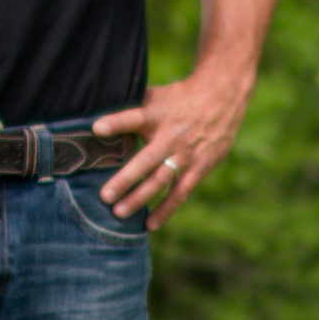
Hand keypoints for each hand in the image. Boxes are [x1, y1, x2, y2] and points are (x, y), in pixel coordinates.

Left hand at [92, 69, 250, 226]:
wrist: (222, 98)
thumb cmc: (180, 97)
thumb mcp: (157, 95)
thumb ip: (132, 106)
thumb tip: (99, 114)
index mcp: (157, 115)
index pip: (134, 118)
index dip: (117, 123)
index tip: (96, 129)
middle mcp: (171, 137)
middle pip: (146, 160)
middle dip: (125, 179)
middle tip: (104, 196)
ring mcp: (186, 155)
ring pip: (160, 180)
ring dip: (140, 198)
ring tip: (119, 213)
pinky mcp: (199, 168)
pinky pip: (180, 192)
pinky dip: (166, 209)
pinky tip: (150, 224)